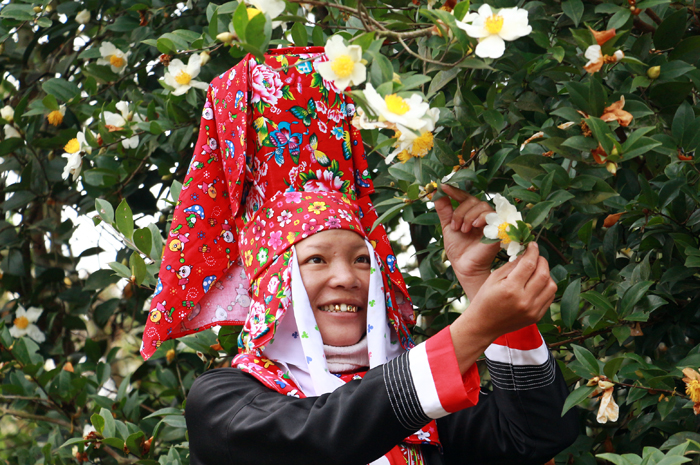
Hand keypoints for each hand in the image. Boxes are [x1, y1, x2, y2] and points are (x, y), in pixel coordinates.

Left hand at [434, 184, 499, 299]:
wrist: (464, 266)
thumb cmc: (458, 248)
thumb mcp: (448, 226)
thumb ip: (444, 209)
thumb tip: (436, 193)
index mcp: (470, 213)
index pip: (464, 196)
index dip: (454, 190)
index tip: (442, 186)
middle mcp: (481, 214)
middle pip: (472, 200)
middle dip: (460, 211)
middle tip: (455, 226)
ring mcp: (491, 220)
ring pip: (481, 205)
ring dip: (468, 216)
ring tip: (463, 230)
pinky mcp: (498, 227)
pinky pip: (491, 214)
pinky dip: (480, 218)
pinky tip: (474, 227)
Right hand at [450, 242, 556, 372]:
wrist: (483, 325)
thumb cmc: (484, 299)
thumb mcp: (493, 278)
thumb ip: (512, 265)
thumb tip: (526, 253)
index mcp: (510, 288)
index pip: (529, 264)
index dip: (533, 251)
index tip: (532, 244)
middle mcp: (524, 300)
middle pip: (543, 273)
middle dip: (542, 260)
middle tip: (536, 256)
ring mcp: (532, 310)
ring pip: (551, 285)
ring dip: (546, 274)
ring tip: (537, 270)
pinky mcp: (537, 316)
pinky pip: (550, 297)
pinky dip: (546, 287)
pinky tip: (537, 283)